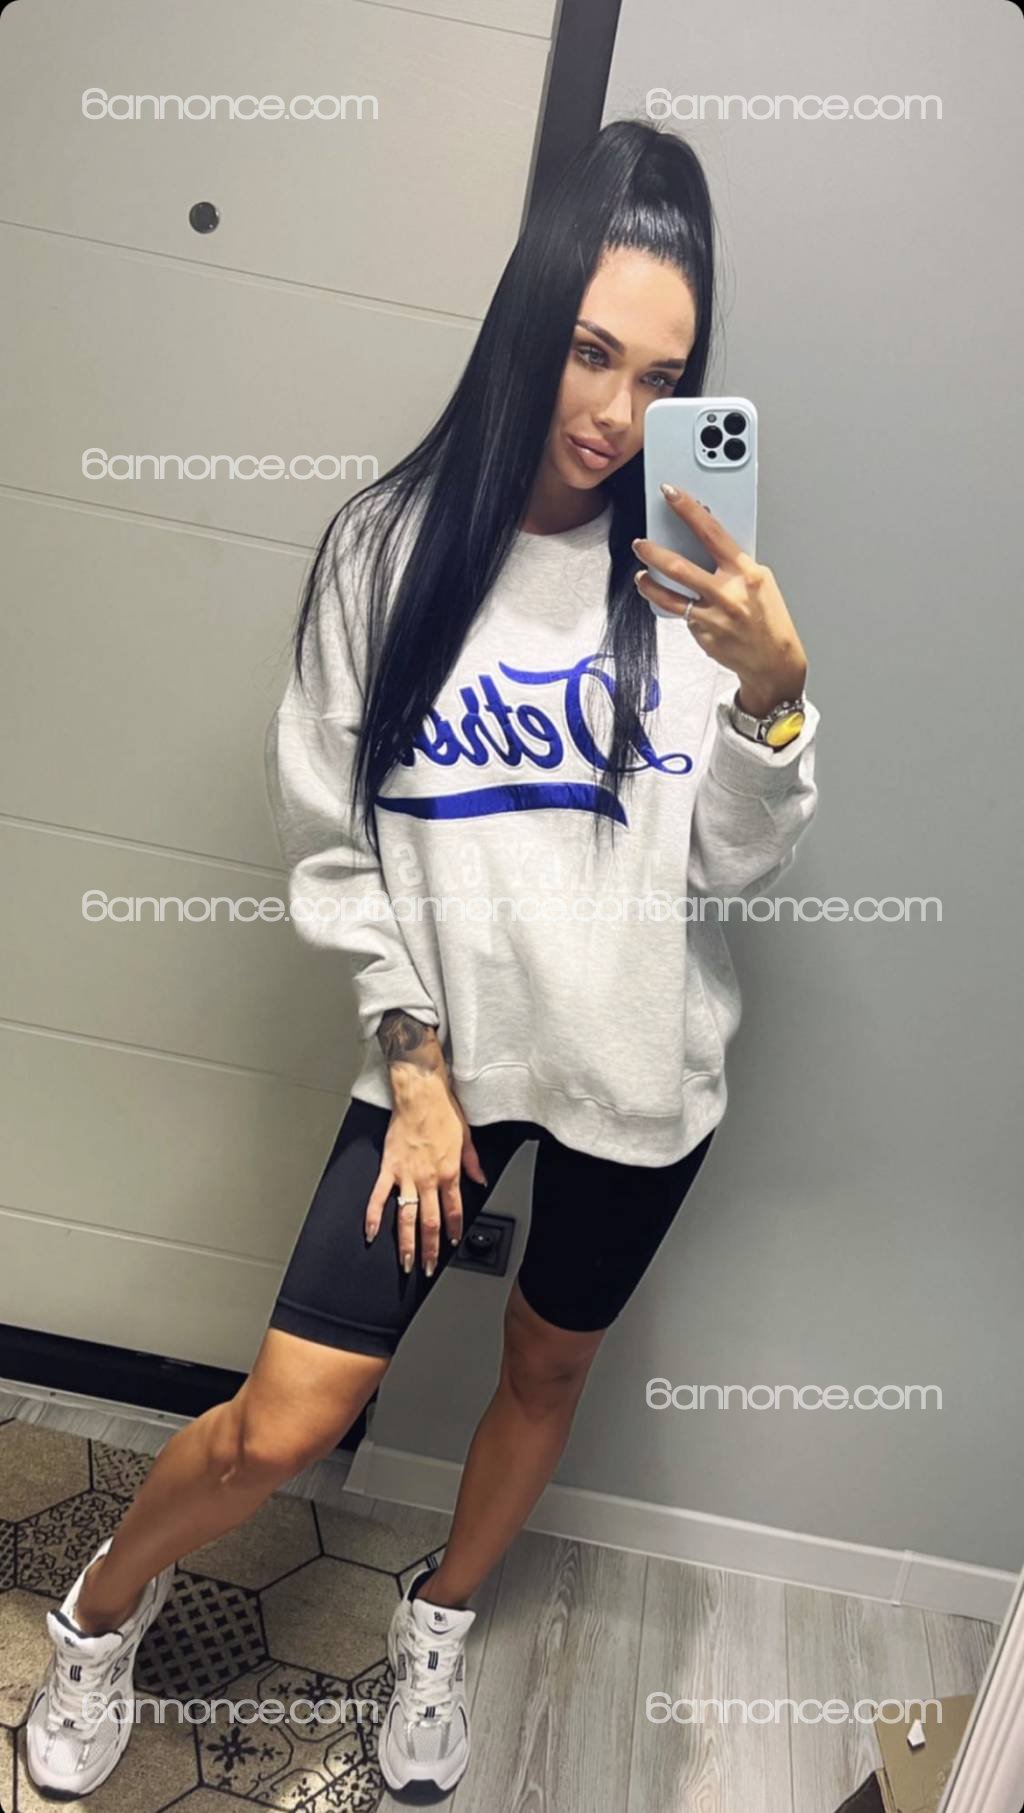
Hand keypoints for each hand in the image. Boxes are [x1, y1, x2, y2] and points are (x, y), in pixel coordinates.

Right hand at [364, 1016, 487, 1275]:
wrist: (420, 1094)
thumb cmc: (443, 1111)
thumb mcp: (467, 1137)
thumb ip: (473, 1162)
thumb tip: (481, 1179)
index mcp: (449, 1172)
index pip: (453, 1211)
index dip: (453, 1231)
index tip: (452, 1244)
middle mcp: (429, 1178)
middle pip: (430, 1222)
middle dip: (431, 1248)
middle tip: (429, 1268)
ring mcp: (407, 1175)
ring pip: (406, 1216)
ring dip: (406, 1243)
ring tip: (406, 1262)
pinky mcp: (389, 1167)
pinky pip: (379, 1196)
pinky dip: (373, 1216)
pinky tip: (371, 1233)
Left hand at [632, 484, 807, 714]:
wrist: (773, 661)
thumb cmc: (768, 617)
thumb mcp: (760, 581)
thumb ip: (733, 562)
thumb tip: (704, 540)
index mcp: (745, 572)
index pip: (711, 532)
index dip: (688, 509)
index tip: (670, 494)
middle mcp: (728, 593)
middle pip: (679, 566)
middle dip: (653, 551)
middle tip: (640, 543)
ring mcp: (713, 616)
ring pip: (667, 595)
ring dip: (648, 582)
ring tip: (642, 575)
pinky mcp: (702, 634)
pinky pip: (679, 615)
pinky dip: (672, 606)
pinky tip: (671, 602)